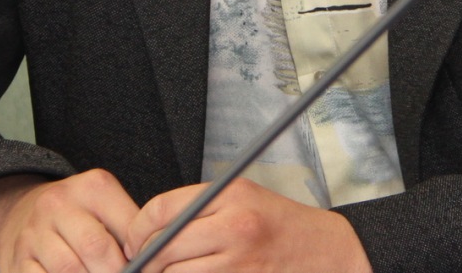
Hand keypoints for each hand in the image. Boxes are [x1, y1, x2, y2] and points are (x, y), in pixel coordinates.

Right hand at [0, 169, 139, 271]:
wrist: (21, 213)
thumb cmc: (78, 215)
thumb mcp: (106, 207)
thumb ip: (130, 230)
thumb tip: (153, 260)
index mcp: (92, 186)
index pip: (127, 225)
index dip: (142, 255)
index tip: (149, 267)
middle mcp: (59, 203)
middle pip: (96, 248)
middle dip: (115, 272)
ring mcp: (35, 232)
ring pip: (69, 269)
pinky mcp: (17, 259)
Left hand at [123, 177, 371, 272]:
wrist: (327, 253)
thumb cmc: (279, 225)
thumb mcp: (242, 197)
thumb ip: (197, 207)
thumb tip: (148, 230)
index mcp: (230, 196)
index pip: (161, 210)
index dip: (137, 230)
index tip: (133, 242)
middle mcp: (234, 227)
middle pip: (162, 249)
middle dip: (145, 262)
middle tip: (142, 265)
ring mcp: (238, 263)